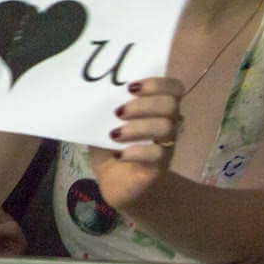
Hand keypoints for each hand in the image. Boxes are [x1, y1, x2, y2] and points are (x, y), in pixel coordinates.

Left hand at [87, 77, 184, 208]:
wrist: (114, 180)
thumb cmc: (111, 145)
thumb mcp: (103, 122)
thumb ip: (104, 107)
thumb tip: (90, 90)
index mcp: (157, 106)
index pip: (173, 87)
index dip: (157, 83)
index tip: (130, 87)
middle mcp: (168, 122)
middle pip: (171, 104)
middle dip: (143, 105)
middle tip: (118, 112)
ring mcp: (167, 144)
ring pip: (166, 128)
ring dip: (138, 127)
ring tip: (114, 134)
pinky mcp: (161, 165)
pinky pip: (157, 154)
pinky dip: (135, 152)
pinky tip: (118, 154)